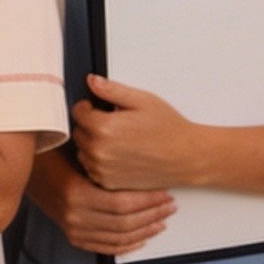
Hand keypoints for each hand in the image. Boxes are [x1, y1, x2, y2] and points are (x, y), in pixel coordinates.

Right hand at [28, 146, 175, 257]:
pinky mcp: (74, 237)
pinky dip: (128, 245)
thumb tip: (143, 167)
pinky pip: (106, 247)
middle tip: (170, 205)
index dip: (148, 200)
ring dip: (145, 230)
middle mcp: (74, 216)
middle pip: (124, 222)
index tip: (165, 192)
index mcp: (76, 194)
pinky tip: (143, 237)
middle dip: (152, 214)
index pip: (122, 204)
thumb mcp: (77, 153)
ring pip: (119, 237)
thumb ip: (106, 164)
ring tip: (162, 219)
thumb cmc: (54, 156)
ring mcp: (73, 229)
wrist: (26, 172)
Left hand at [71, 73, 209, 192]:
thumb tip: (92, 81)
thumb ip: (111, 90)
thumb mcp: (141, 100)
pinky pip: (91, 169)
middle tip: (114, 124)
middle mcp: (98, 151)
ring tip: (118, 140)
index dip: (88, 107)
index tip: (99, 108)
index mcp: (103, 127)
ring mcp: (101, 169)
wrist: (186, 157)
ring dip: (93, 144)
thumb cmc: (168, 129)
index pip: (77, 113)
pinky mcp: (108, 183)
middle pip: (78, 132)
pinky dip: (100, 162)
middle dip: (91, 125)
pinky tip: (119, 155)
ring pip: (83, 151)